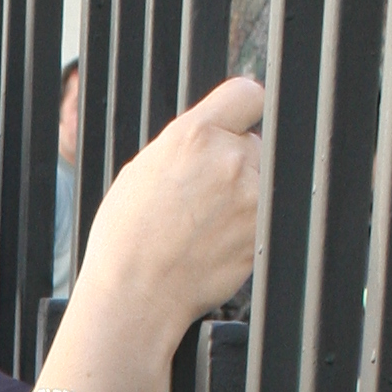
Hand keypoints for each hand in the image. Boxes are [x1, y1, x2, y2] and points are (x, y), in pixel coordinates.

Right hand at [76, 76, 264, 345]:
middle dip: (236, 162)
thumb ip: (185, 145)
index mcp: (195, 134)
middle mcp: (230, 158)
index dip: (241, 112)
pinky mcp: (262, 233)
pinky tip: (215, 244)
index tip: (236, 127)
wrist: (135, 296)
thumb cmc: (126, 238)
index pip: (248, 94)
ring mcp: (252, 197)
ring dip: (244, 196)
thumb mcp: (143, 169)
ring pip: (262, 181)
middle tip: (204, 195)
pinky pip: (264, 218)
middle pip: (254, 142)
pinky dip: (247, 229)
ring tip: (206, 224)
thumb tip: (213, 136)